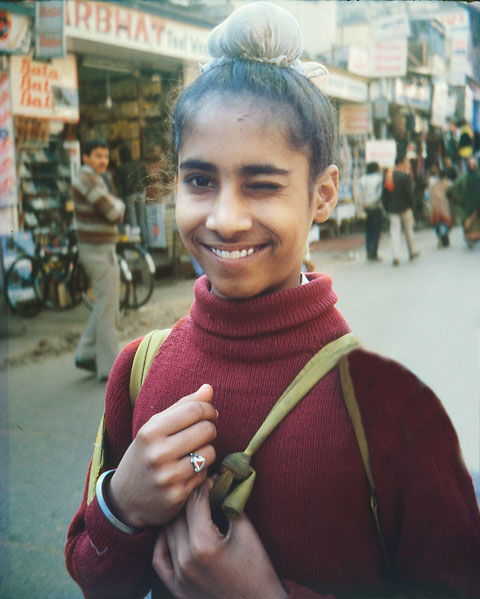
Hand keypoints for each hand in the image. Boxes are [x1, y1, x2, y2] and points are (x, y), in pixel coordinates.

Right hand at [107, 384, 216, 528]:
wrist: (124, 499)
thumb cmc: (145, 454)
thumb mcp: (155, 427)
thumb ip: (182, 406)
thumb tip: (209, 388)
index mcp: (151, 431)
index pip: (194, 410)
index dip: (209, 409)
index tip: (210, 414)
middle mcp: (158, 453)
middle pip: (206, 430)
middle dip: (210, 429)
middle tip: (202, 434)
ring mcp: (167, 476)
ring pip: (209, 453)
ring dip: (207, 451)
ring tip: (194, 453)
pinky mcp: (177, 496)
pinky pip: (205, 474)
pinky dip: (201, 471)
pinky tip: (188, 472)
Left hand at [152, 481, 286, 598]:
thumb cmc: (257, 569)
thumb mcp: (246, 532)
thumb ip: (230, 504)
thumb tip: (220, 482)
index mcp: (204, 543)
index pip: (196, 502)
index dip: (204, 486)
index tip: (211, 479)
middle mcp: (186, 559)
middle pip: (179, 515)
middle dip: (191, 499)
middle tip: (202, 490)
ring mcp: (178, 576)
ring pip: (167, 533)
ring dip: (178, 517)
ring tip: (191, 509)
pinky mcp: (176, 589)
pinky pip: (159, 558)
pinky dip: (163, 541)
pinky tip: (173, 531)